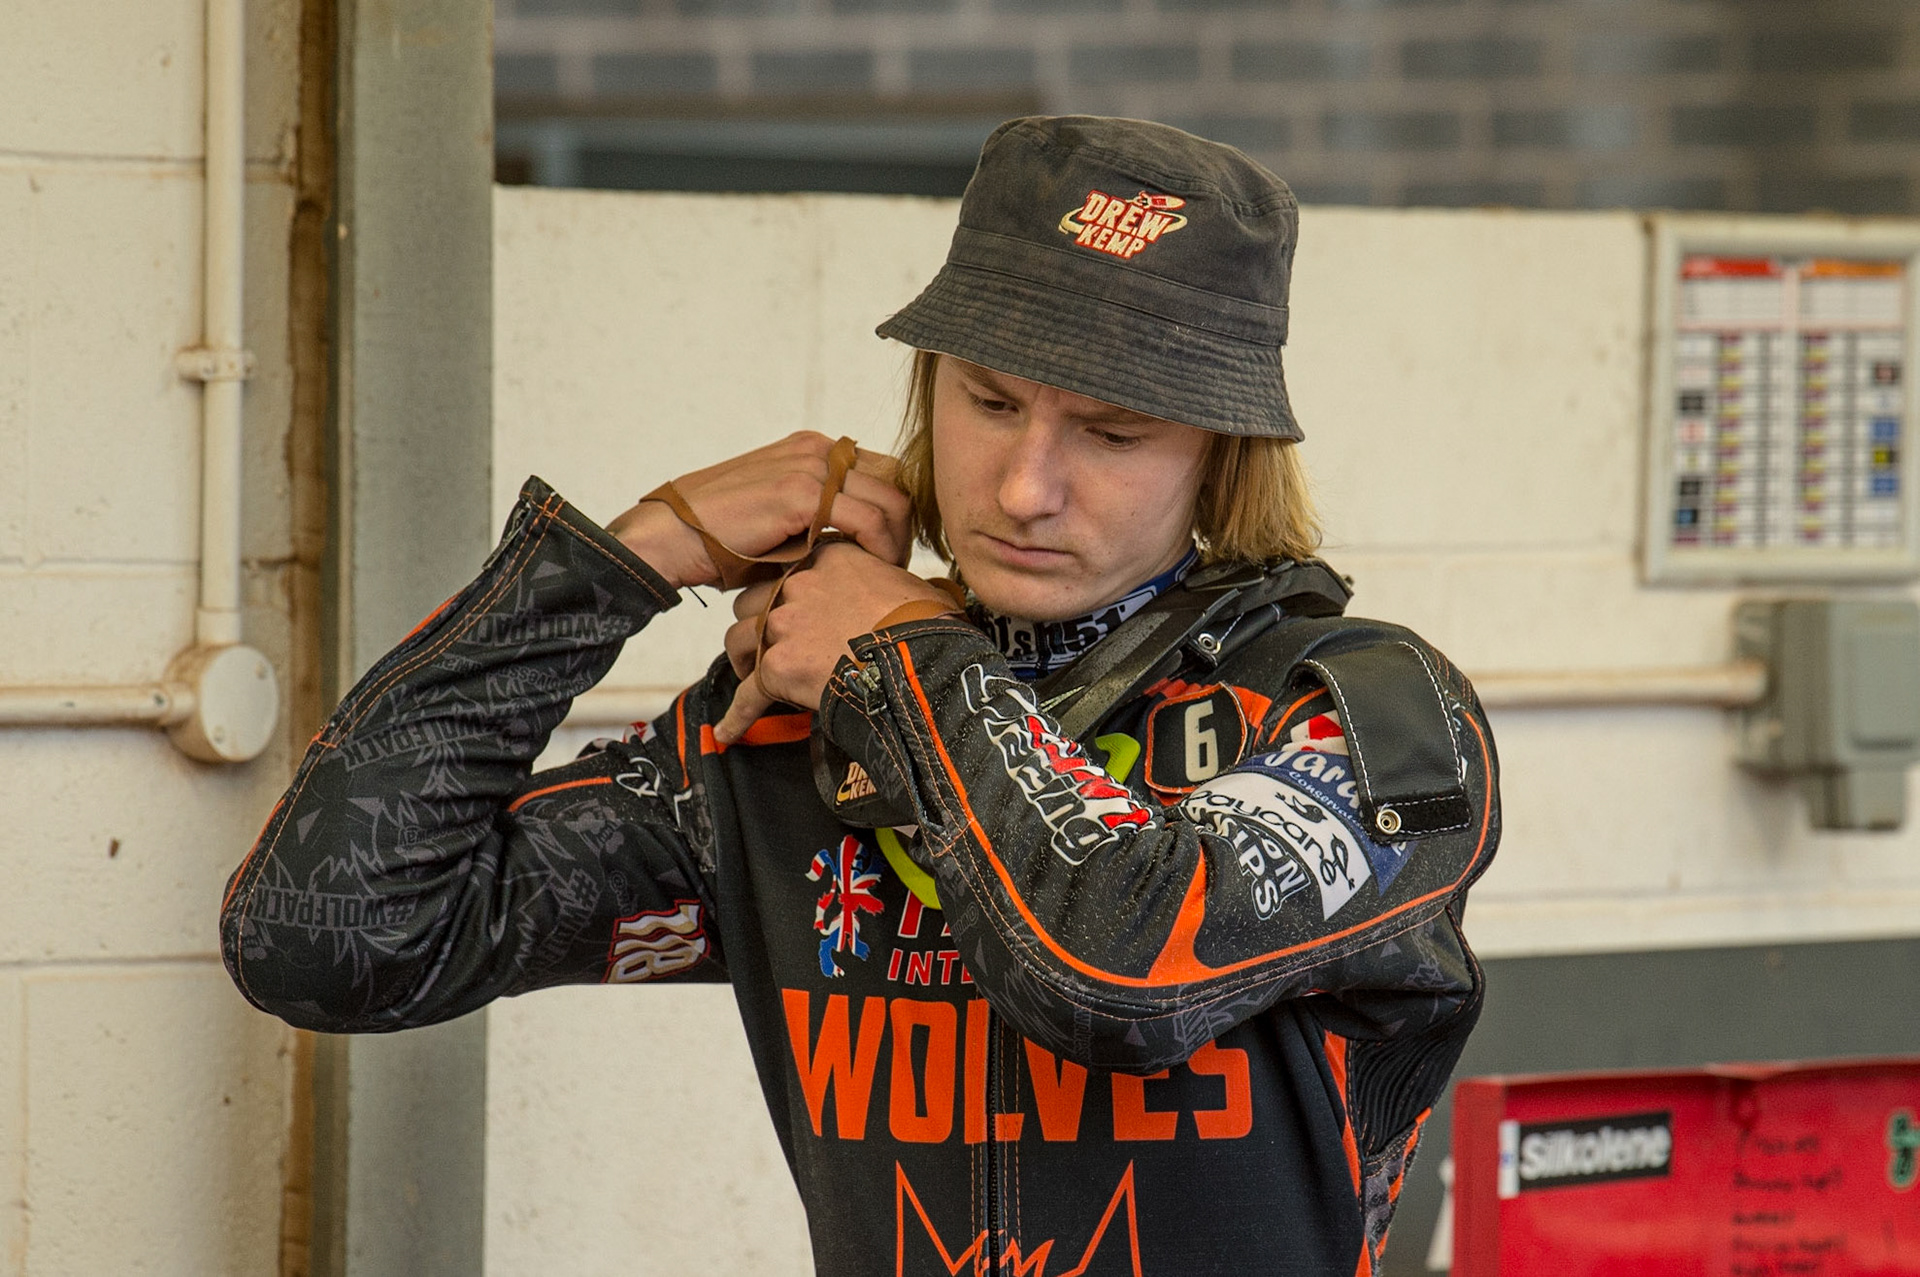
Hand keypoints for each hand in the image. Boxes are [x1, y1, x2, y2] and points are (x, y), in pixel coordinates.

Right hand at [605, 431, 911, 589]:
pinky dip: (879, 548)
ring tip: (885, 574)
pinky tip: (869, 572)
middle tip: (896, 565)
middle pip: (896, 481)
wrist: (668, 538)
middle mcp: (816, 450)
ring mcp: (810, 467)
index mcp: (812, 450)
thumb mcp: (780, 521)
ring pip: (891, 500)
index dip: (895, 513)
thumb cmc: (719, 540)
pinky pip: (868, 519)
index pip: (882, 471)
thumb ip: (821, 520)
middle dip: (905, 526)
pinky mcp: (802, 493)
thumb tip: (861, 548)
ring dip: (897, 543)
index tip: (891, 550)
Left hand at [714, 541, 958, 742]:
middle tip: (772, 643)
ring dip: (745, 659)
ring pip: (739, 639)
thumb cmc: (924, 621)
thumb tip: (894, 593)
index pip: (788, 570)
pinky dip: (737, 715)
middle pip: (753, 599)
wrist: (919, 658)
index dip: (787, 592)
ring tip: (754, 677)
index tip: (793, 608)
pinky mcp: (779, 668)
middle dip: (757, 622)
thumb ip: (878, 578)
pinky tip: (729, 731)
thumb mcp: (902, 580)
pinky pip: (748, 695)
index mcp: (825, 558)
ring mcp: (783, 626)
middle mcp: (796, 586)